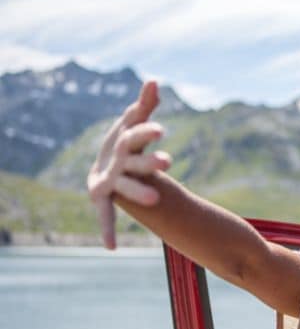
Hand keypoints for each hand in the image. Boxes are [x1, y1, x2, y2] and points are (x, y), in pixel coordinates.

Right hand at [86, 81, 171, 248]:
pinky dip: (106, 229)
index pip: (136, 135)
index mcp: (124, 142)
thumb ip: (145, 105)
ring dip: (137, 192)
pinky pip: (105, 214)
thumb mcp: (134, 123)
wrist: (103, 164)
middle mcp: (115, 161)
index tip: (162, 130)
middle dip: (148, 162)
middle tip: (168, 161)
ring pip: (125, 187)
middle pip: (133, 161)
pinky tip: (110, 248)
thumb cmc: (125, 142)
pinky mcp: (103, 197)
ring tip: (155, 201)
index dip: (147, 132)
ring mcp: (109, 180)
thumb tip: (154, 80)